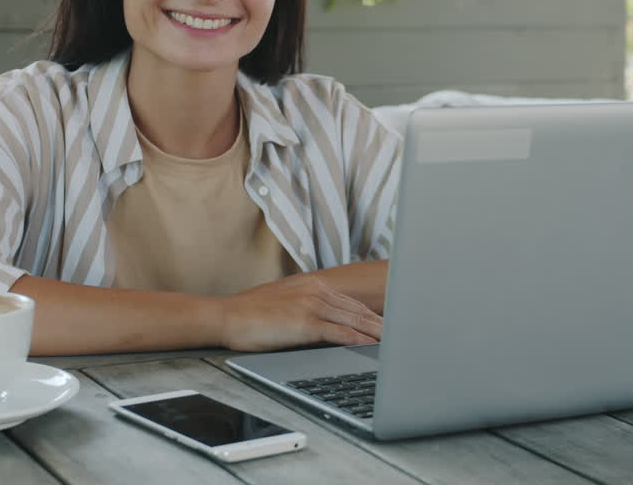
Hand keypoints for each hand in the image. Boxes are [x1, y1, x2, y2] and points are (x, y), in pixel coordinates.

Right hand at [216, 272, 382, 351]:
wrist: (227, 316)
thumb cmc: (252, 314)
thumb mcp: (286, 303)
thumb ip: (310, 307)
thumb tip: (329, 323)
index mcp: (314, 285)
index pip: (353, 303)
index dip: (374, 315)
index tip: (390, 326)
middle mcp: (316, 291)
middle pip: (359, 311)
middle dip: (383, 325)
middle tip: (405, 336)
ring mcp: (311, 305)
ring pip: (355, 321)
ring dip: (378, 334)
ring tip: (396, 345)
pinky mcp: (305, 322)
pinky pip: (340, 333)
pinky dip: (359, 341)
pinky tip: (371, 348)